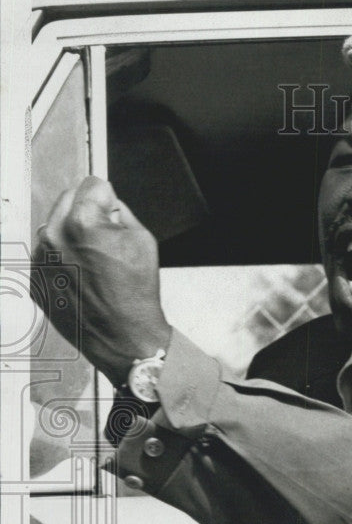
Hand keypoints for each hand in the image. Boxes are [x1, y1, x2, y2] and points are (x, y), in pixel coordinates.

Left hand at [32, 176, 171, 386]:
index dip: (108, 198)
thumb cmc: (134, 298)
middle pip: (68, 200)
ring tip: (96, 264)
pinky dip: (63, 260)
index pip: (91, 185)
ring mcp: (41, 260)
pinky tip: (84, 278)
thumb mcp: (143, 241)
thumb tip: (107, 203)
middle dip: (87, 213)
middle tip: (106, 240)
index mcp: (81, 223)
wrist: (124, 338)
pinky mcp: (36, 279)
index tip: (112, 209)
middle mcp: (54, 238)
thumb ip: (121, 212)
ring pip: (55, 228)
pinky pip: (48, 255)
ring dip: (72, 236)